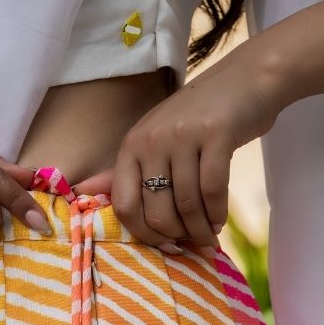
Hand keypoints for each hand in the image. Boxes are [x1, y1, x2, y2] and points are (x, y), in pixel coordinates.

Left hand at [81, 48, 282, 249]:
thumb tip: (80, 193)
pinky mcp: (216, 134)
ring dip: (200, 230)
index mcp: (131, 146)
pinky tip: (219, 222)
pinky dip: (217, 214)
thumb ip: (120, 173)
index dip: (145, 234)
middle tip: (191, 242)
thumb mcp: (152, 142)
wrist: (244, 81)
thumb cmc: (194, 121)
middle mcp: (152, 139)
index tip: (164, 243)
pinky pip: (213, 191)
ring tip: (209, 236)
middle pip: (157, 212)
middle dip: (176, 236)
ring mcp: (183, 135)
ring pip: (187, 205)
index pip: (124, 205)